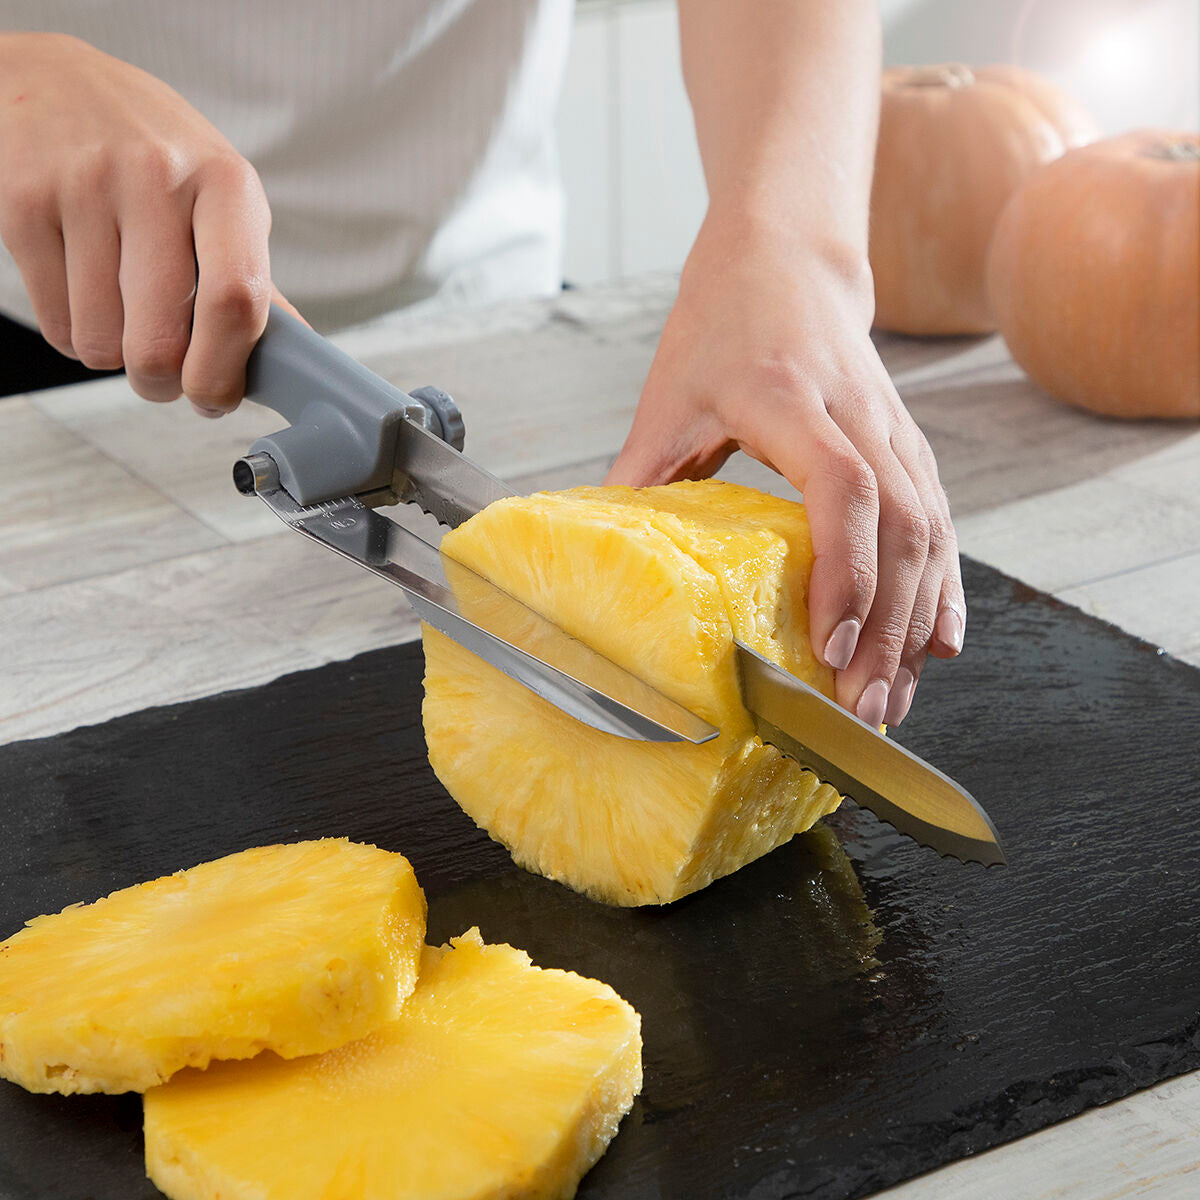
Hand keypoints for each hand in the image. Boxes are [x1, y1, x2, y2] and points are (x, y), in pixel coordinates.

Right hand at [0, 32, 290, 416]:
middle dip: (161, 381)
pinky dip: (74, 335)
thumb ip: (252, 279)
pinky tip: (86, 294)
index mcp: (226, 184)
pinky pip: (55, 324)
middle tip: (163, 373)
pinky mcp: (22, 202)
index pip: (235, 299)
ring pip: (100, 342)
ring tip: (122, 313)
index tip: (215, 397)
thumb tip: (300, 359)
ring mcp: (84, 186)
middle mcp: (156, 178)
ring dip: (113, 354)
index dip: (223, 370)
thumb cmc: (159, 155)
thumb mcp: (222, 198)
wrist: (61, 80)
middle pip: (159, 339)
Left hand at [606, 217, 964, 725]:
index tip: (826, 645)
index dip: (844, 571)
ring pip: (932, 534)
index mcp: (790, 398)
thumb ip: (640, 478)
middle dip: (887, 629)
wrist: (788, 258)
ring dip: (915, 625)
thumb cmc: (723, 320)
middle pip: (902, 528)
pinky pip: (942, 525)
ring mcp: (896, 430)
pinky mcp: (912, 447)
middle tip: (860, 710)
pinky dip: (939, 591)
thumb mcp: (668, 396)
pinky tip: (936, 645)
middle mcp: (859, 414)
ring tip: (893, 701)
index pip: (843, 487)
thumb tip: (598, 564)